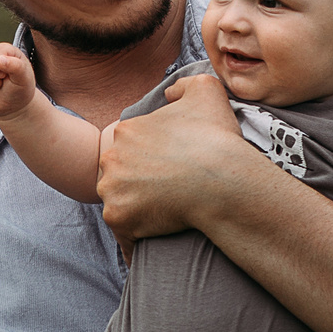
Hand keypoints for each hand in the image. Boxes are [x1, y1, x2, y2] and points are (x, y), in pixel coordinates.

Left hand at [91, 70, 254, 242]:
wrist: (222, 180)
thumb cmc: (217, 138)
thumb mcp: (206, 90)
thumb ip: (185, 85)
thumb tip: (169, 94)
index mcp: (126, 130)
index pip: (132, 148)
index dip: (151, 160)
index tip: (170, 171)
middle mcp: (110, 157)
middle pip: (121, 175)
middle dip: (137, 185)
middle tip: (166, 195)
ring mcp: (111, 189)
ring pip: (120, 203)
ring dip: (135, 212)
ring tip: (161, 219)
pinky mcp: (118, 217)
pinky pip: (124, 236)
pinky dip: (136, 242)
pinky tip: (152, 245)